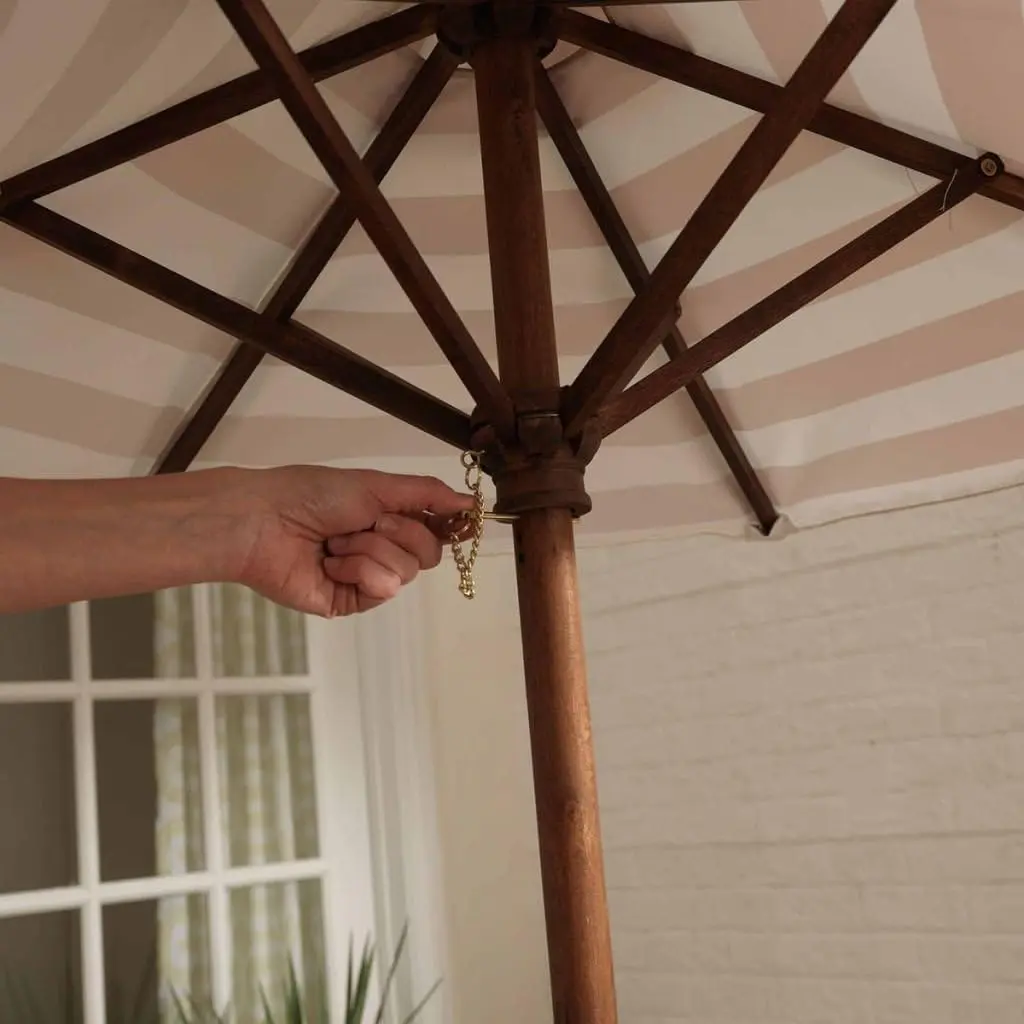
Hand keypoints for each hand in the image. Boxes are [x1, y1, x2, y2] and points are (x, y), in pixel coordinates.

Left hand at [233, 466, 473, 616]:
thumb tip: (471, 502)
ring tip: (337, 542)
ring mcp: (368, 577)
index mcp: (390, 516)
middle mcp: (383, 548)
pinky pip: (381, 589)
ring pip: (406, 571)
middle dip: (401, 532)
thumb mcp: (377, 484)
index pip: (437, 528)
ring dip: (371, 549)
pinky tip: (331, 563)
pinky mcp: (352, 601)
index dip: (452, 527)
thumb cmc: (315, 495)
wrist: (266, 521)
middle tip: (371, 521)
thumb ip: (427, 493)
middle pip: (428, 553)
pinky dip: (358, 569)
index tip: (467, 522)